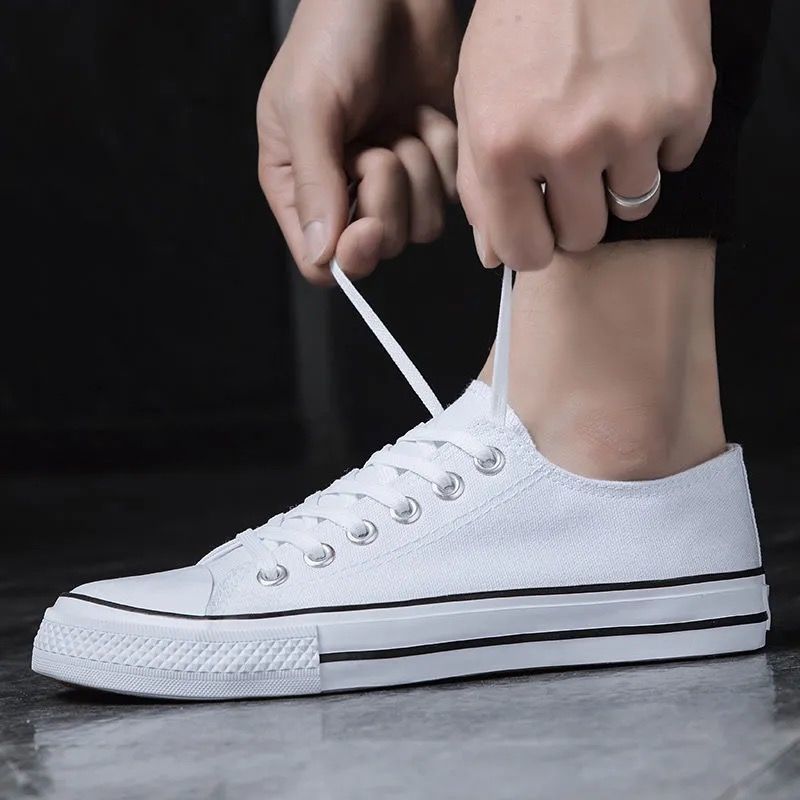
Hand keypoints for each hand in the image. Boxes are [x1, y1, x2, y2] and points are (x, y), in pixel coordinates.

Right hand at [258, 0, 458, 283]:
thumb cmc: (335, 35)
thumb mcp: (309, 106)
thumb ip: (315, 184)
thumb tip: (322, 256)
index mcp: (299, 187)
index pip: (322, 261)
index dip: (350, 255)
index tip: (367, 227)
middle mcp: (346, 193)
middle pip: (380, 246)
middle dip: (388, 195)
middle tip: (379, 143)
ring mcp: (394, 181)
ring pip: (421, 226)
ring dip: (419, 172)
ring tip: (403, 123)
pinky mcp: (434, 164)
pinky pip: (451, 194)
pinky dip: (444, 155)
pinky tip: (426, 117)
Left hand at [455, 0, 715, 268]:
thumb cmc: (520, 21)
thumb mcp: (474, 99)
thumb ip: (480, 185)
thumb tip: (495, 256)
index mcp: (502, 146)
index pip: (525, 254)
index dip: (534, 245)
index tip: (540, 226)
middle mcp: (567, 143)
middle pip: (584, 236)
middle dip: (576, 212)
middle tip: (573, 167)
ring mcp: (632, 123)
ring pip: (635, 205)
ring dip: (620, 176)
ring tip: (606, 123)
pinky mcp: (687, 101)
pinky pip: (676, 161)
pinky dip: (661, 140)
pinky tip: (639, 98)